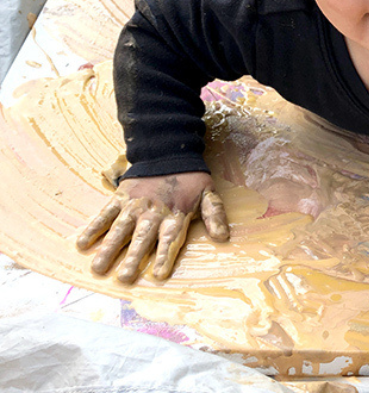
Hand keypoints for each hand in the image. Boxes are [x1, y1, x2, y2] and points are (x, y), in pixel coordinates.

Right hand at [76, 172, 228, 283]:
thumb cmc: (190, 179)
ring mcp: (134, 204)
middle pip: (142, 237)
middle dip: (133, 257)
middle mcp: (154, 211)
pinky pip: (105, 213)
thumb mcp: (208, 194)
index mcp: (176, 213)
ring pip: (120, 228)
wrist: (169, 151)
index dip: (165, 256)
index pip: (171, 238)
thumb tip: (224, 237)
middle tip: (124, 278)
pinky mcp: (120, 197)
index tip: (158, 275)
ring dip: (109, 248)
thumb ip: (215, 215)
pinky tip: (83, 244)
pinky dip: (94, 227)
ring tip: (99, 268)